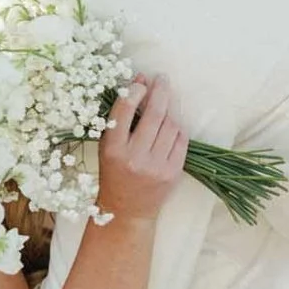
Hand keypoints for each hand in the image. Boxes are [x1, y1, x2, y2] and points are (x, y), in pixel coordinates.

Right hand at [98, 76, 187, 222]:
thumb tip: (139, 82)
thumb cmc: (113, 172)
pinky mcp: (173, 173)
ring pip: (171, 125)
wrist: (126, 210)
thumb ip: (121, 117)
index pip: (125, 110)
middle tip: (162, 78)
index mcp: (113, 149)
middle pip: (154, 114)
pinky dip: (178, 126)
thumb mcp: (108, 146)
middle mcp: (135, 157)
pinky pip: (181, 140)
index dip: (135, 91)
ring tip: (168, 97)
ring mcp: (156, 166)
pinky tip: (173, 119)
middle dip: (160, 91)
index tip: (141, 80)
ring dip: (171, 106)